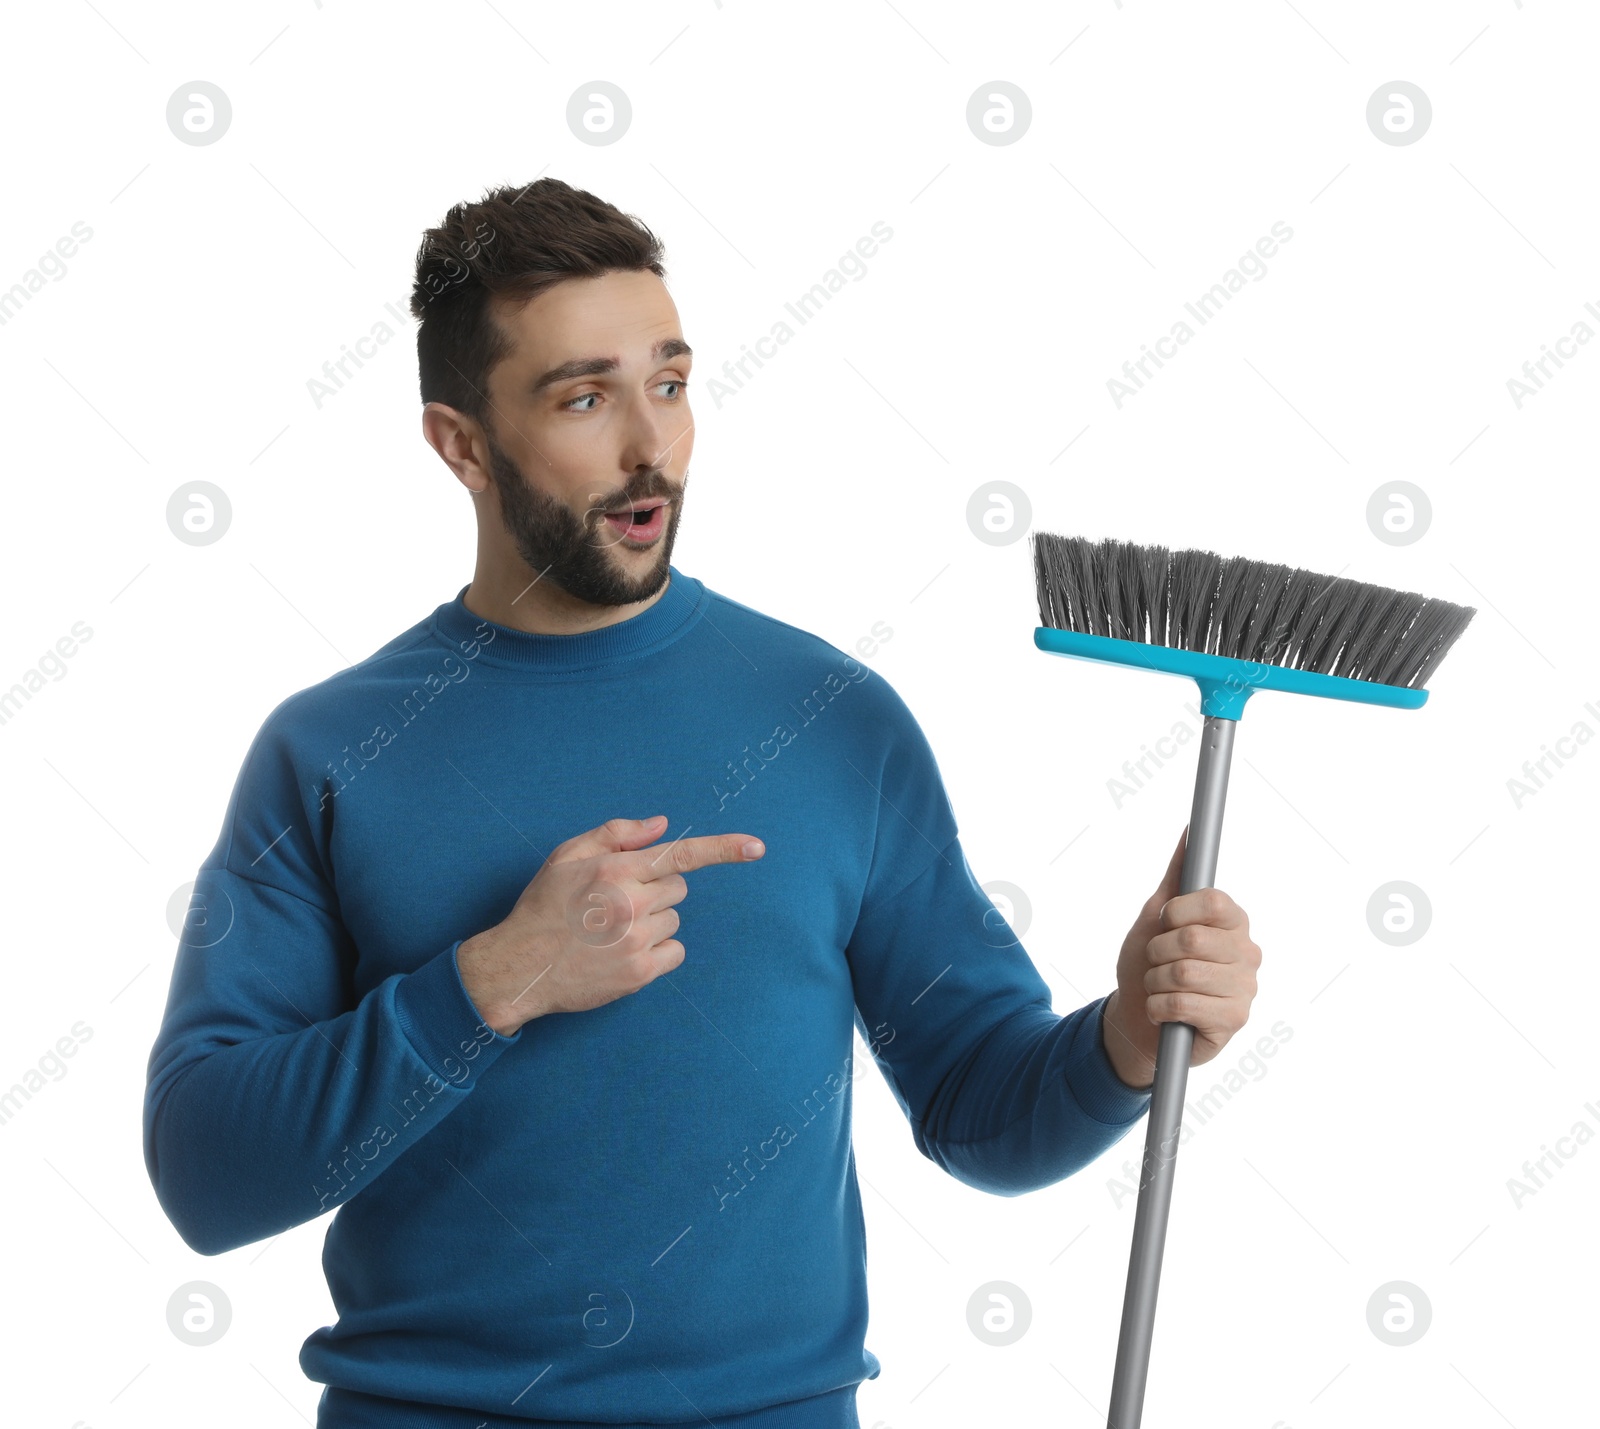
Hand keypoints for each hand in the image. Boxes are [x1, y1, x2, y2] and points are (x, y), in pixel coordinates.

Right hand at [457, 815, 764, 1035]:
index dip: (723, 849)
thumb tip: (663, 825)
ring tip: (612, 930)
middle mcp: (630, 903)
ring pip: (674, 920)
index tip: (757, 847)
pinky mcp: (639, 973)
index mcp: (614, 868)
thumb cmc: (543, 907)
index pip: (680, 854)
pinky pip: (674, 952)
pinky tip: (623, 952)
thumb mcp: (566, 856)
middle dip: (655, 890)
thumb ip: (616, 833)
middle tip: (618, 903)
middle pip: (678, 887)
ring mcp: (636, 941)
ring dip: (653, 921)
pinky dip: (658, 952)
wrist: (518, 967)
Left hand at [1101, 826, 1260, 1089]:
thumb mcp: (1155, 917)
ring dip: (1155, 981)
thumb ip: (1176, 876)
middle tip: (1157, 961)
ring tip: (1160, 987)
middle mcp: (1247, 953)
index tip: (1164, 922)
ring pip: (1184, 974)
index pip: (1214, 901)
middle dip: (1157, 951)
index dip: (1177, 912)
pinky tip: (1165, 1011)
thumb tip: (1189, 832)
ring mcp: (1245, 989)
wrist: (1139, 1019)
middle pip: (1192, 939)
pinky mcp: (1234, 1021)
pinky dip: (1158, 1007)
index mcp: (1233, 923)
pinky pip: (1182, 1005)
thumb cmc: (1149, 964)